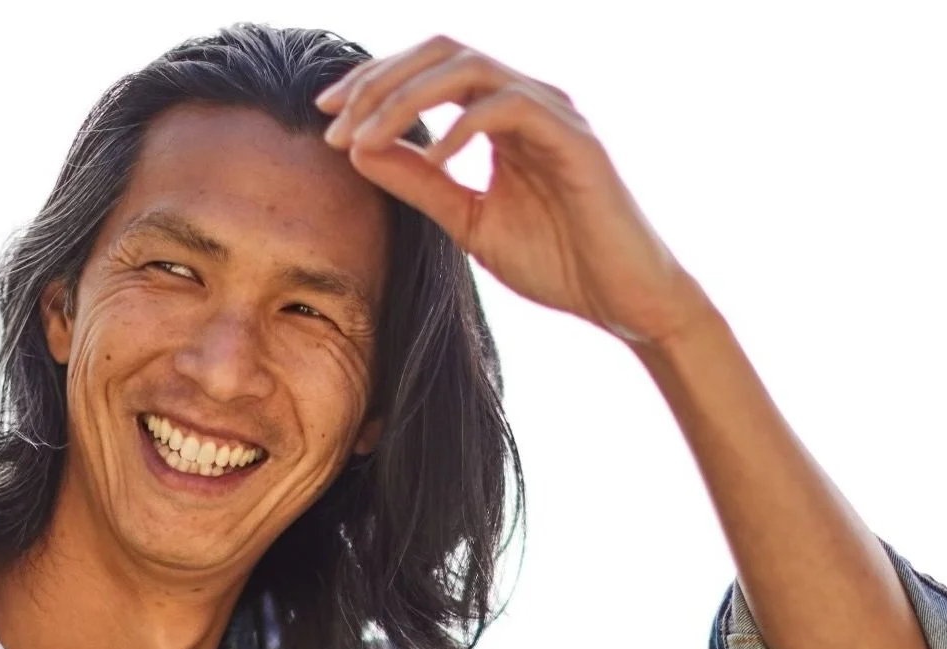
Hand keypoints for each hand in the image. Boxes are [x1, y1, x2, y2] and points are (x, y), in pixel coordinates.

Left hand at [315, 37, 713, 347]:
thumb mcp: (467, 221)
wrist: (621, 299)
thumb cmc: (556, 261)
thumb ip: (419, 184)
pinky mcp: (575, 139)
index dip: (373, 84)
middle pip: (441, 52)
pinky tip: (433, 161)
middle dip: (379, 81)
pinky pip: (508, 109)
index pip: (428, 71)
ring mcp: (553, 112)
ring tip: (365, 138)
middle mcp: (527, 99)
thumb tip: (358, 150)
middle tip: (332, 121)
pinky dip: (462, 129)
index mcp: (500, 114)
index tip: (325, 117)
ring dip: (407, 98)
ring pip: (469, 68)